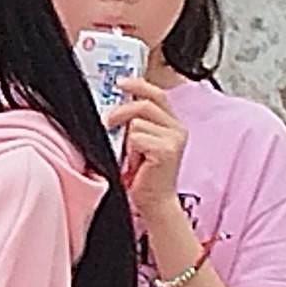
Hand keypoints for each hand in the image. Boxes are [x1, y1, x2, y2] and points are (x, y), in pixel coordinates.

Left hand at [106, 80, 186, 217]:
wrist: (155, 203)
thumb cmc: (145, 177)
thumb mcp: (140, 143)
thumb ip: (136, 122)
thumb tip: (118, 105)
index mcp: (173, 124)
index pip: (157, 94)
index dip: (138, 85)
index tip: (120, 83)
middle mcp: (178, 129)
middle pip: (145, 103)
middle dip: (122, 111)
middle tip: (107, 121)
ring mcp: (174, 139)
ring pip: (137, 122)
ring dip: (128, 140)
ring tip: (134, 157)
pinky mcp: (167, 150)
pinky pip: (137, 137)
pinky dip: (131, 150)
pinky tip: (137, 164)